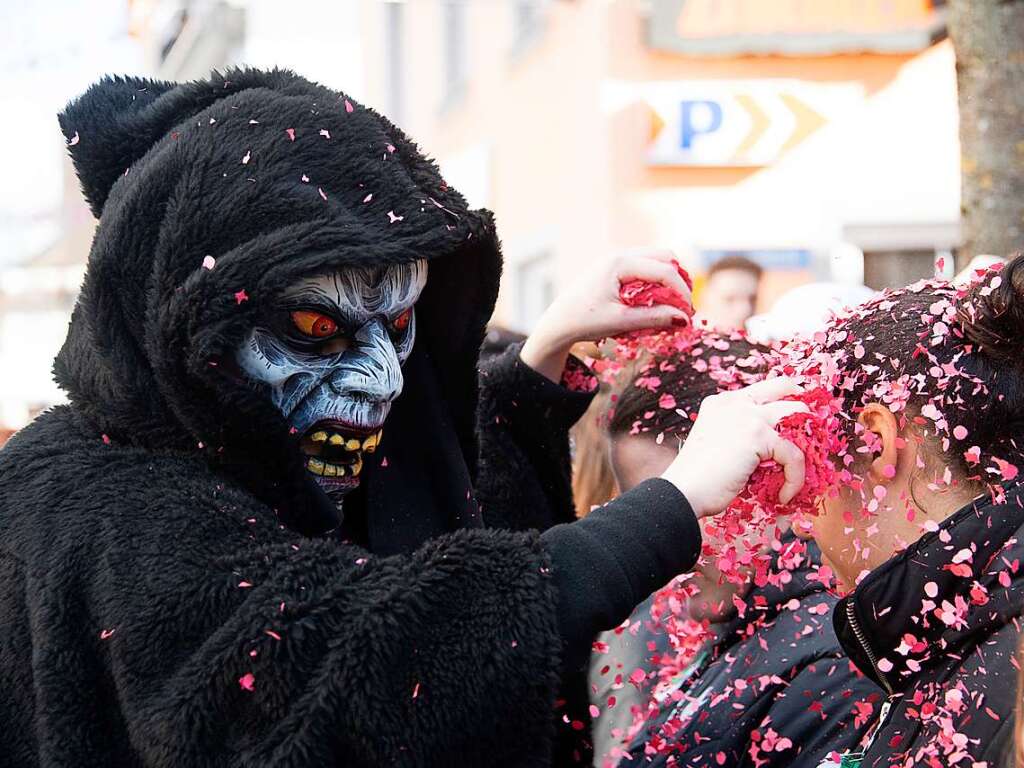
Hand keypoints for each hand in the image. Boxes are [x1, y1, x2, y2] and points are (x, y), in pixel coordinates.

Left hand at [520, 249, 691, 381]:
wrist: (558, 323)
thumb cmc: (585, 321)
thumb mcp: (621, 322)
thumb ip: (653, 318)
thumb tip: (684, 319)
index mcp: (619, 263)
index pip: (664, 270)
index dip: (681, 290)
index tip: (688, 313)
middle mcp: (618, 255)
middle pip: (664, 256)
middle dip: (679, 278)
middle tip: (685, 303)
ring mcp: (616, 259)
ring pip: (655, 258)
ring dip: (668, 277)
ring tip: (674, 302)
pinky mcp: (614, 267)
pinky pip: (644, 266)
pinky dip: (656, 279)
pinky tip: (657, 299)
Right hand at [660, 378, 808, 517]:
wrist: (685, 491)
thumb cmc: (698, 477)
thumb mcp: (719, 443)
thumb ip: (742, 434)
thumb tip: (776, 447)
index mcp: (723, 402)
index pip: (764, 389)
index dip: (784, 401)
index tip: (797, 422)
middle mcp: (736, 402)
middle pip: (785, 386)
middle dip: (803, 406)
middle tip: (813, 432)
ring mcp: (748, 415)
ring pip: (799, 414)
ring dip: (807, 440)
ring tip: (801, 466)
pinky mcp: (759, 435)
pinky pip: (794, 454)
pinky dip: (795, 478)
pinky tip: (784, 494)